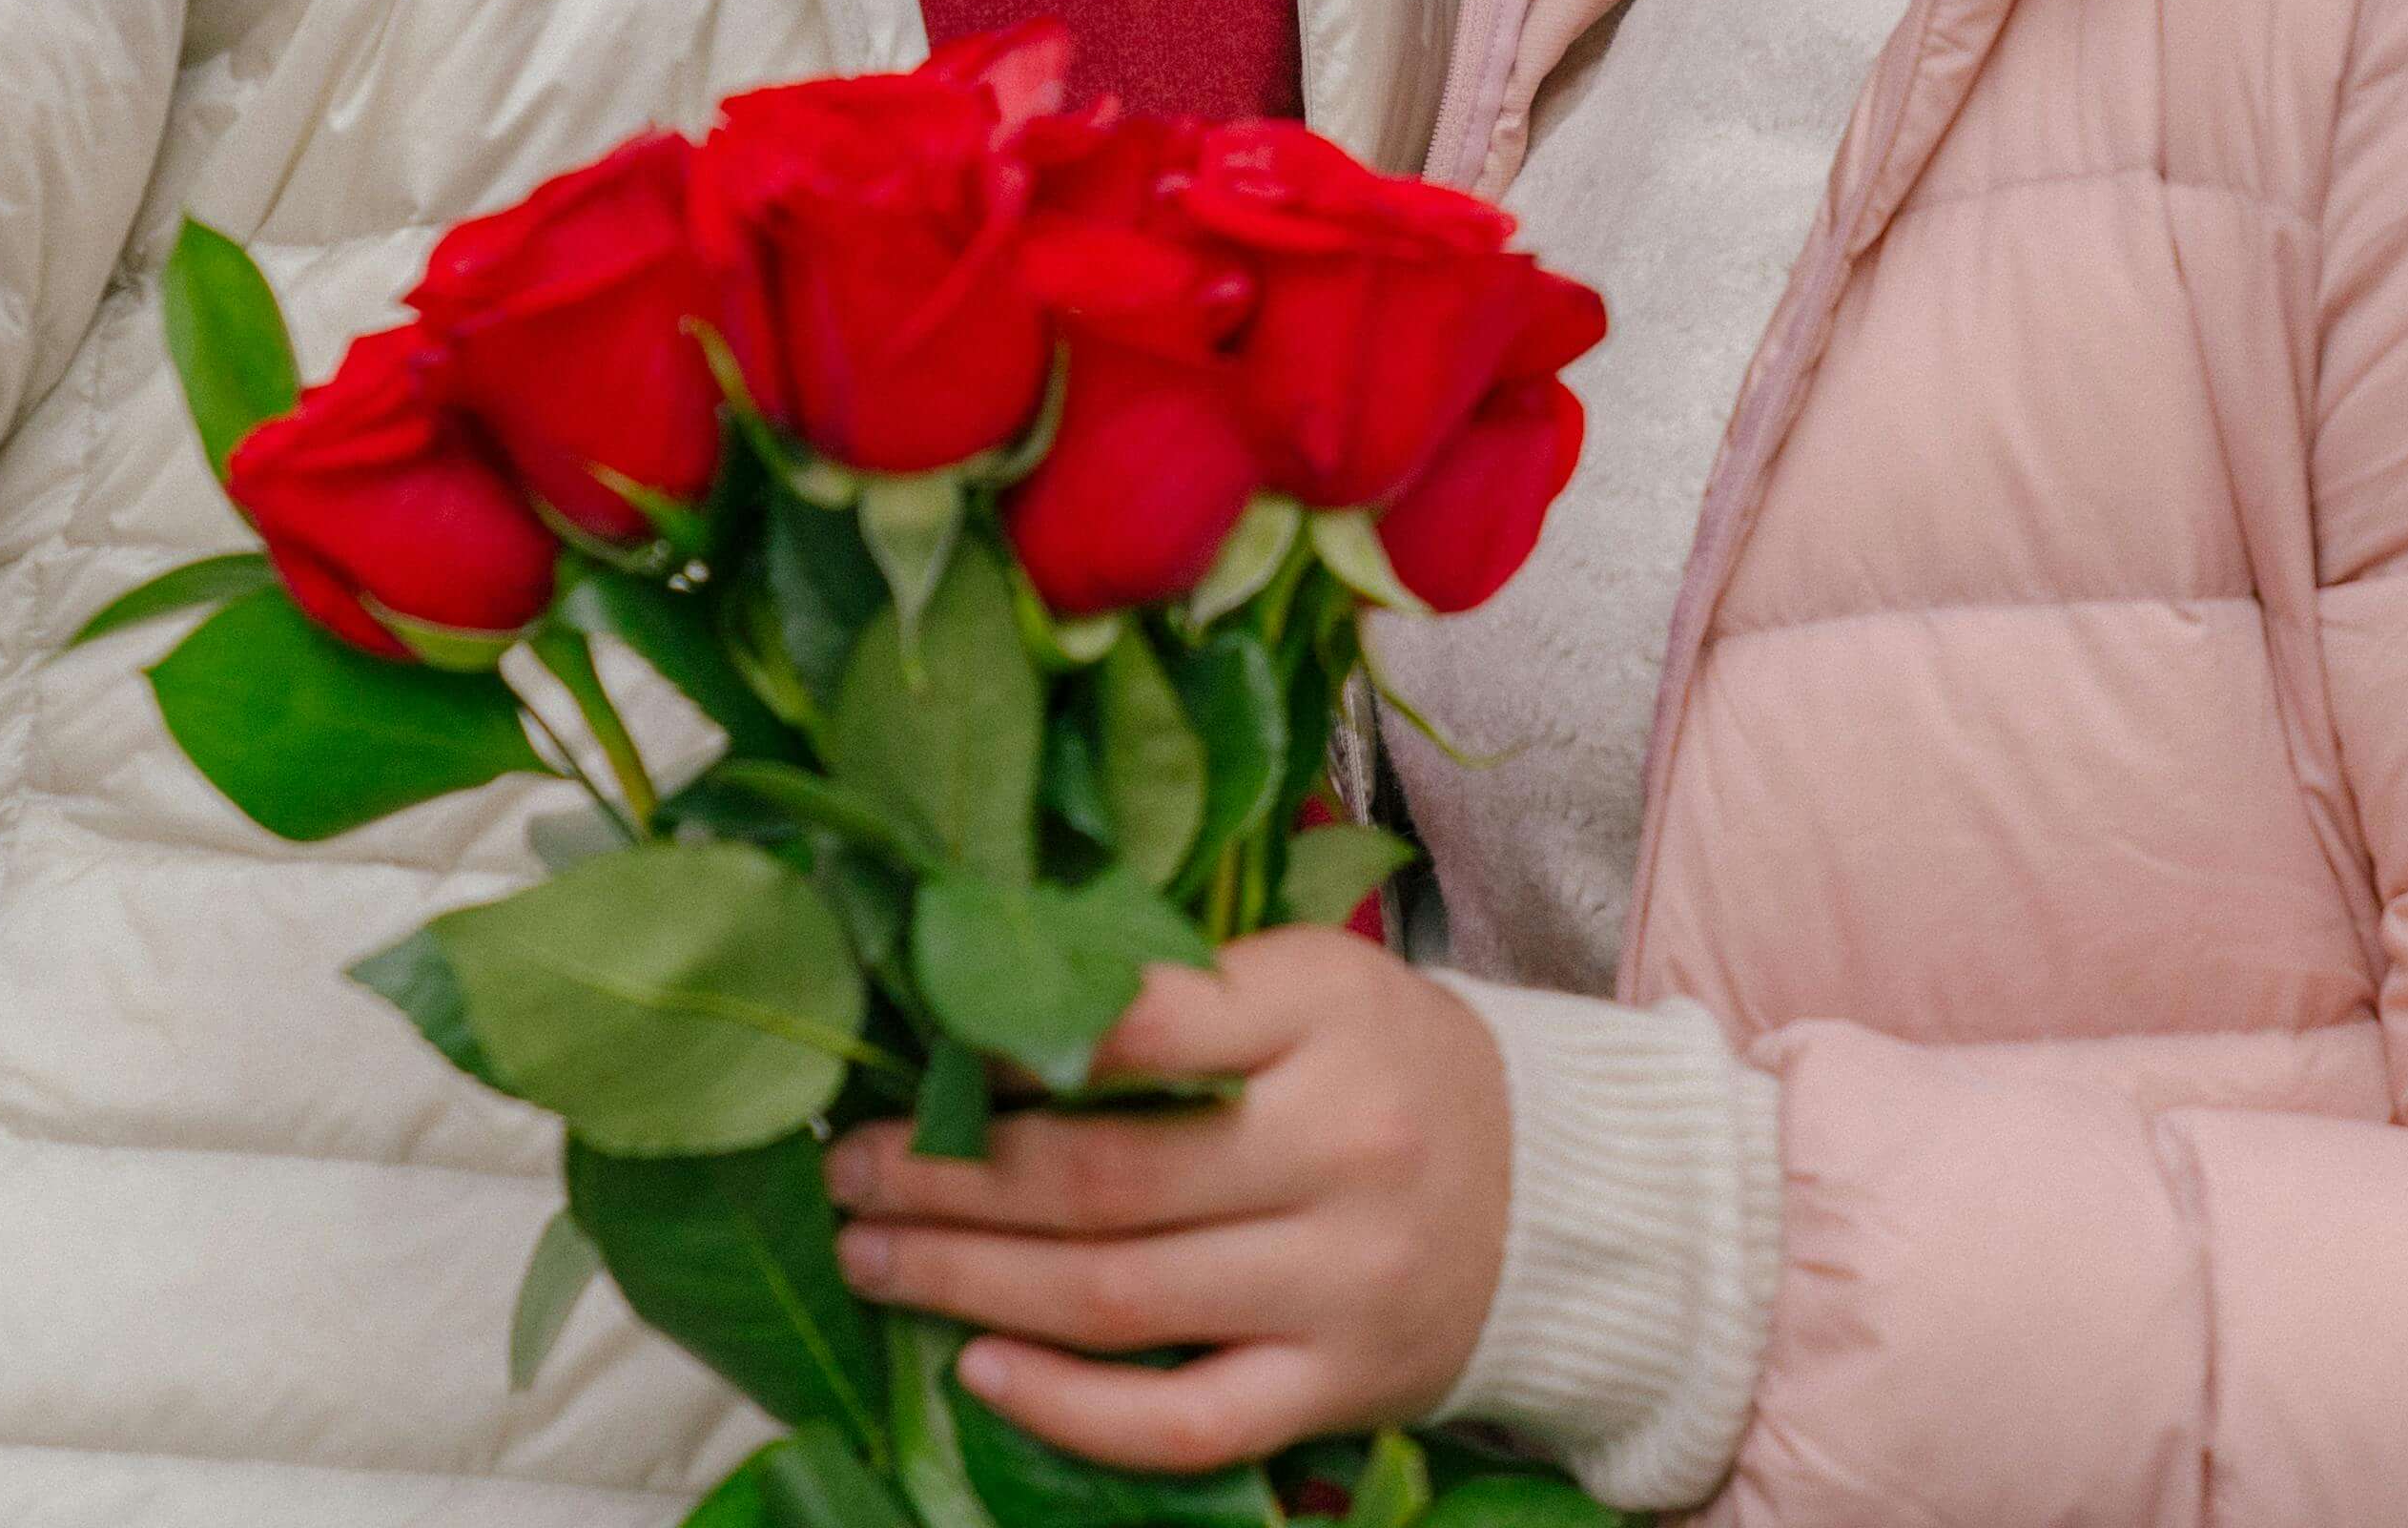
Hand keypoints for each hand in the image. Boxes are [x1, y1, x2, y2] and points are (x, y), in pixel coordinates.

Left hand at [828, 927, 1510, 1474]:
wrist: (1559, 1194)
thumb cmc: (1388, 1069)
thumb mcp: (1312, 984)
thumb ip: (1177, 998)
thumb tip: (977, 1015)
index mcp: (1329, 1016)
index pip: (1142, 1026)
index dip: (1005, 1045)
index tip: (912, 1055)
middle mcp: (1345, 1150)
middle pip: (1102, 1179)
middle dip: (947, 1180)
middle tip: (848, 1170)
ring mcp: (1344, 1285)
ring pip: (1118, 1301)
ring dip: (968, 1285)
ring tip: (872, 1258)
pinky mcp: (1340, 1390)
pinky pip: (1183, 1424)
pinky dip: (1068, 1408)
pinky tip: (979, 1373)